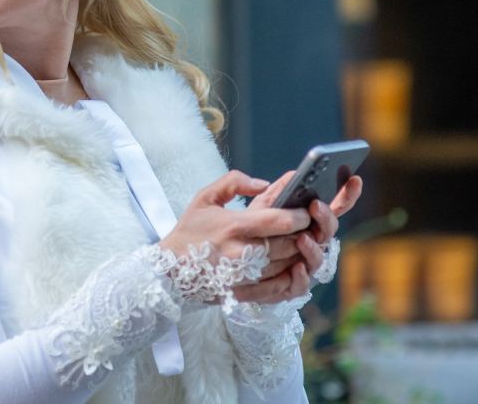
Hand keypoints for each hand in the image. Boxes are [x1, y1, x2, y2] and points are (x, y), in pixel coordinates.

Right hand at [158, 170, 311, 281]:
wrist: (168, 270)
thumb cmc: (189, 230)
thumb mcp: (205, 197)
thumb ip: (234, 182)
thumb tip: (264, 183)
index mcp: (233, 226)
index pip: (280, 221)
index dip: (300, 216)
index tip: (306, 211)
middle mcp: (241, 253)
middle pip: (288, 245)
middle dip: (305, 234)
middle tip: (309, 227)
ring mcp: (243, 277)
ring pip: (286, 266)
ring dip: (299, 255)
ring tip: (302, 243)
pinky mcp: (243, 294)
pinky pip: (278, 289)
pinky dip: (290, 278)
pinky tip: (292, 266)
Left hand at [232, 174, 364, 303]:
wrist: (231, 260)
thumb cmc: (252, 228)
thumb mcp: (264, 205)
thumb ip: (280, 190)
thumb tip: (295, 174)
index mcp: (310, 221)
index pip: (335, 208)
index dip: (347, 194)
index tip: (354, 179)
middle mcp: (313, 242)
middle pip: (329, 231)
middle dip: (325, 218)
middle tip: (315, 206)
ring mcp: (305, 264)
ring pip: (318, 258)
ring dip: (312, 248)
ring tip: (302, 238)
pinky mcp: (292, 285)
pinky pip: (301, 284)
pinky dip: (300, 276)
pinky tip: (295, 266)